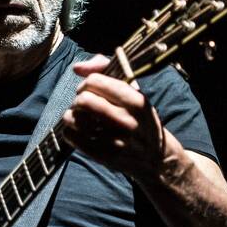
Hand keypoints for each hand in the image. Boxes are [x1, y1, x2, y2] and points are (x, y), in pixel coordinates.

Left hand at [60, 56, 170, 182]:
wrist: (157, 158)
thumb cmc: (141, 120)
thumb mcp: (135, 93)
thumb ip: (107, 71)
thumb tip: (77, 67)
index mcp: (136, 100)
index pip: (95, 81)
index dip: (86, 84)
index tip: (90, 91)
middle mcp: (126, 120)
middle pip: (83, 100)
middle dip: (78, 99)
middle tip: (84, 105)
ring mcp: (115, 140)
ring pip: (74, 118)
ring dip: (72, 115)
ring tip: (80, 118)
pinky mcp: (104, 156)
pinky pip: (71, 136)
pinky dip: (69, 131)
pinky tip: (77, 131)